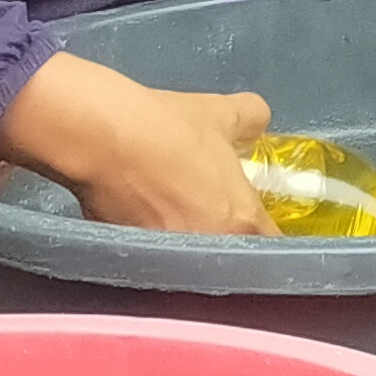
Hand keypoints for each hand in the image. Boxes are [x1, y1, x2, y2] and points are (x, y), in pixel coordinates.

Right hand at [0, 54, 279, 235]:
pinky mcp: (135, 261)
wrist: (102, 140)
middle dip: (228, 242)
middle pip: (232, 258)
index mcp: (242, 221)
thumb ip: (251, 119)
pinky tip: (146, 223)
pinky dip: (157, 245)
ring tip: (176, 219)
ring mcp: (172, 260)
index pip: (273, 246)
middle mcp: (212, 250)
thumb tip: (259, 122)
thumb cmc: (170, 126)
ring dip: (192, 247)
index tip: (259, 223)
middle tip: (216, 218)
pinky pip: (159, 259)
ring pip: (195, 263)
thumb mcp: (222, 112)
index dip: (267, 235)